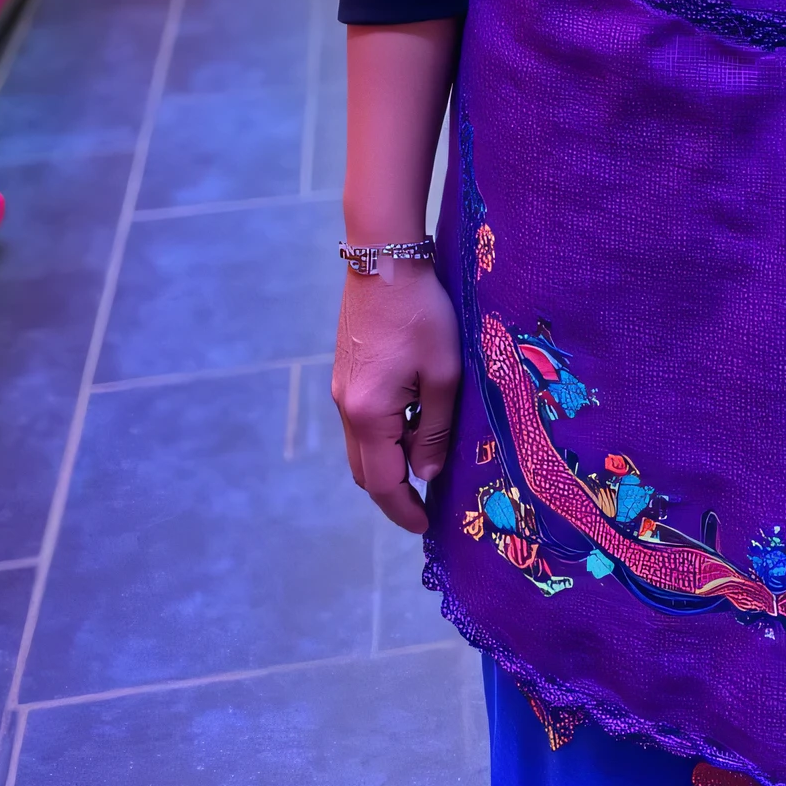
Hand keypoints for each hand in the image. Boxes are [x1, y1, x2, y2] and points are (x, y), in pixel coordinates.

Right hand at [332, 264, 461, 533]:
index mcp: (368, 414)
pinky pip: (363, 420)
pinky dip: (385, 434)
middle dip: (393, 492)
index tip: (426, 526)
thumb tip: (427, 474)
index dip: (403, 509)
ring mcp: (342, 388)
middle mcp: (346, 407)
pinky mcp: (347, 371)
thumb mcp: (443, 373)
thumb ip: (434, 429)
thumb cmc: (422, 314)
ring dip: (390, 460)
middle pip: (364, 469)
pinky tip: (414, 419)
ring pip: (362, 444)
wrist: (385, 258)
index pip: (382, 482)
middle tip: (426, 503)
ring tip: (428, 458)